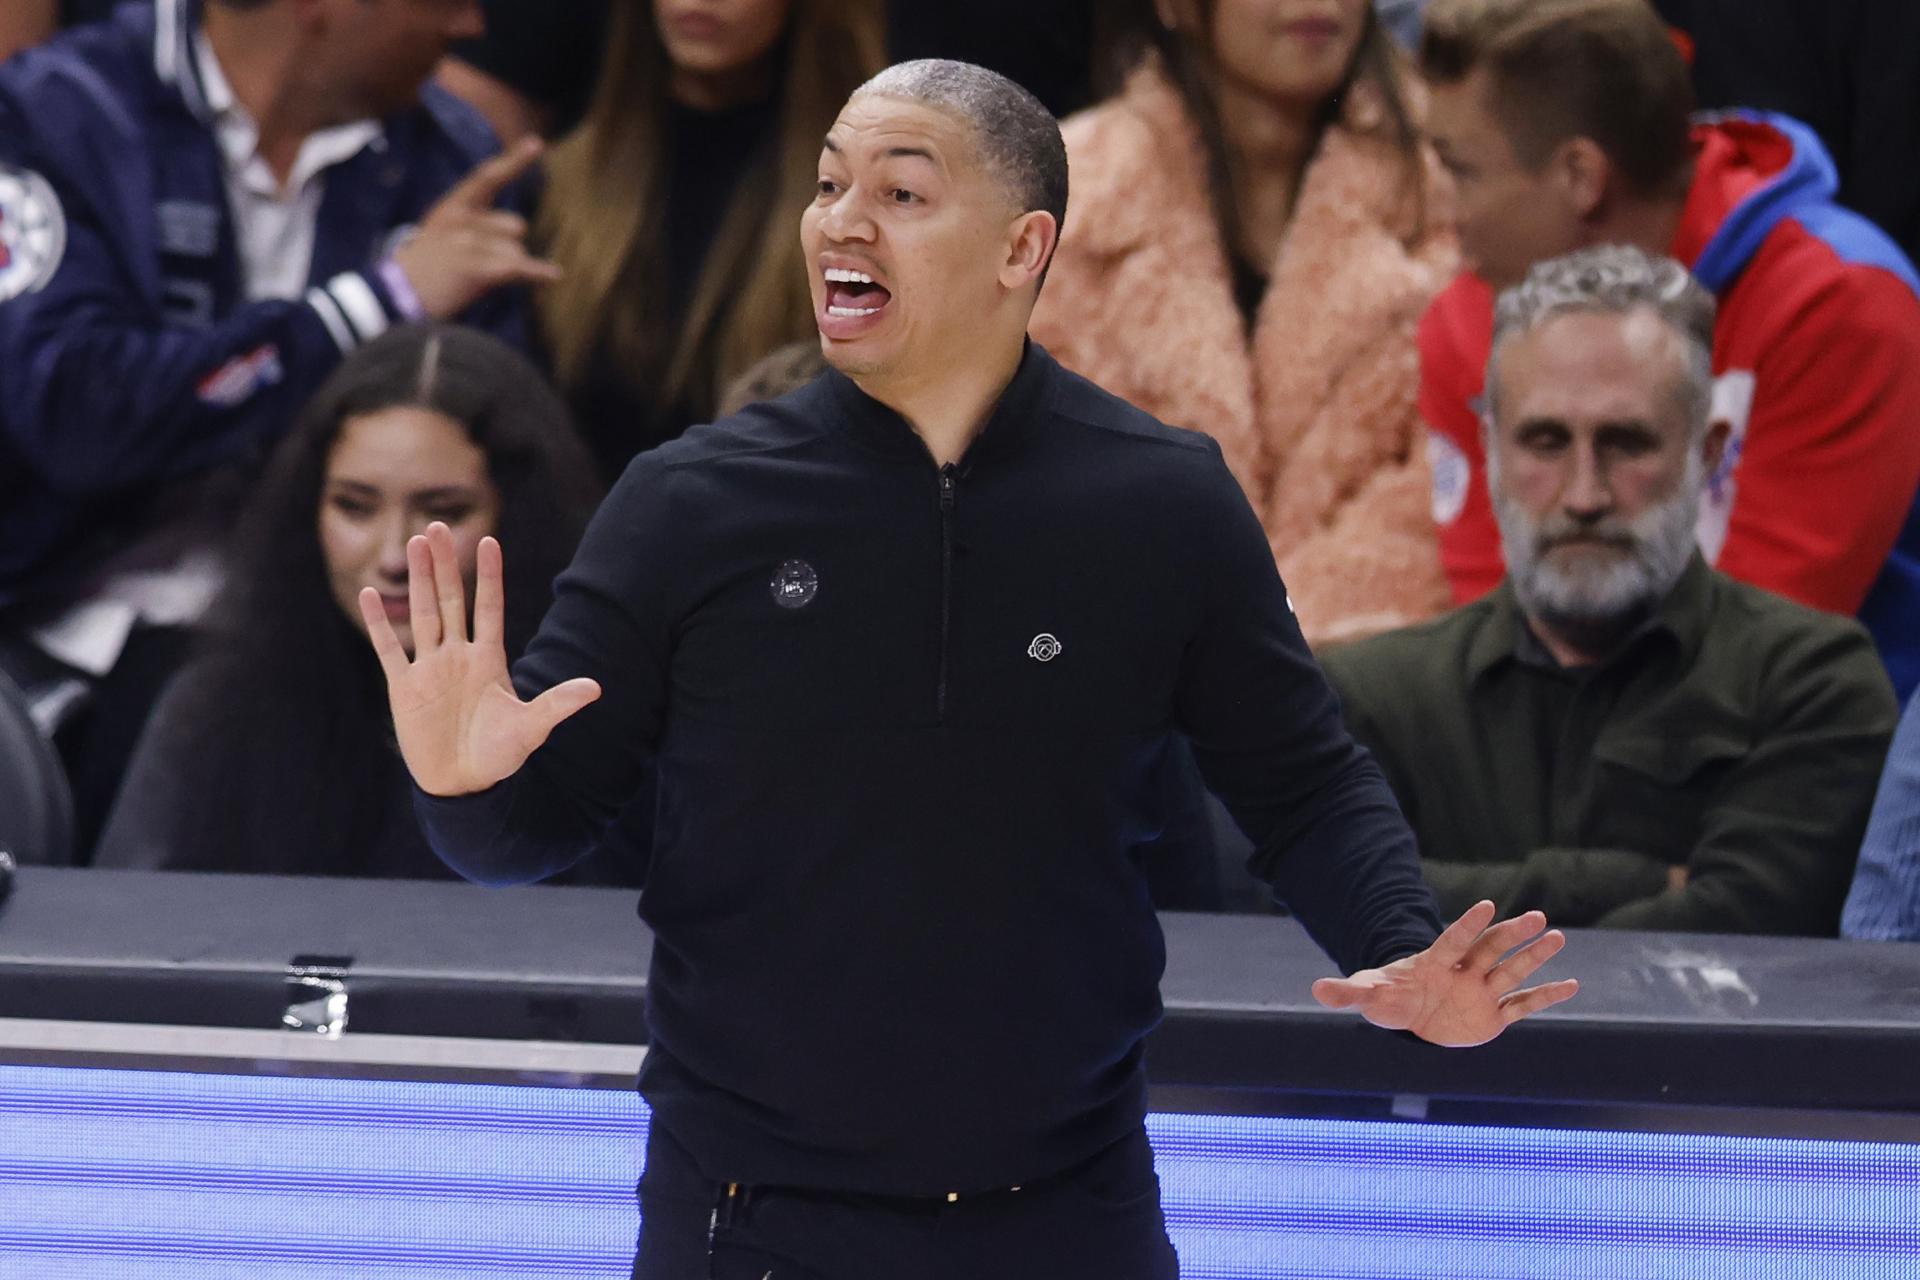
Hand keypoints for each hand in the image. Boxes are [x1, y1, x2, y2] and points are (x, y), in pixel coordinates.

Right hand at [360, 523, 599, 796]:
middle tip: (436, 526)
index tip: (488, 540)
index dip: (489, 576)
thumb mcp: (531, 728)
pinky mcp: (404, 687)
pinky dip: (379, 624)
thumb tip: (596, 688)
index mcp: (489, 659)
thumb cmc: (499, 756)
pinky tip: (368, 595)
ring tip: (413, 545)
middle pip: (450, 600)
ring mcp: (430, 669)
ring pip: (422, 614)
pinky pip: (389, 649)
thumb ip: (557, 704)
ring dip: (417, 580)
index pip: (489, 607)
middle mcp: (458, 656)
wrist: (463, 785)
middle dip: (444, 565)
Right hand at [389, 137, 560, 317]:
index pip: (488, 177)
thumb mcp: (447, 231)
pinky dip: (537, 273)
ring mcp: (466, 242)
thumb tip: (521, 227)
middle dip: (510, 245)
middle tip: (480, 260)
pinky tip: (555, 276)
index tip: (536, 143)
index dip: (514, 161)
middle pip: (516, 226)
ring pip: (516, 251)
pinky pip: (517, 266)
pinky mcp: (473, 268)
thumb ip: (481, 223)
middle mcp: (461, 218)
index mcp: (454, 204)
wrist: (399, 292)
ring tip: (477, 276)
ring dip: (507, 267)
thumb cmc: (430, 264)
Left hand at [1310, 901, 1577, 1046]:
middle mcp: (1463, 973)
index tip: (1487, 905)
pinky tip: (1572, 984)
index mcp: (1435, 964)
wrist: (1410, 1017)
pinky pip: (1523, 1005)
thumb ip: (1347, 992)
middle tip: (1538, 916)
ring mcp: (1480, 992)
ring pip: (1511, 972)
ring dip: (1534, 958)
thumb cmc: (1388, 999)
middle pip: (1491, 950)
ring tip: (1557, 937)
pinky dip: (1546, 996)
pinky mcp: (1492, 1016)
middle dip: (1512, 934)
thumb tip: (1316, 989)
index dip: (1469, 925)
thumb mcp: (1367, 996)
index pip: (1455, 941)